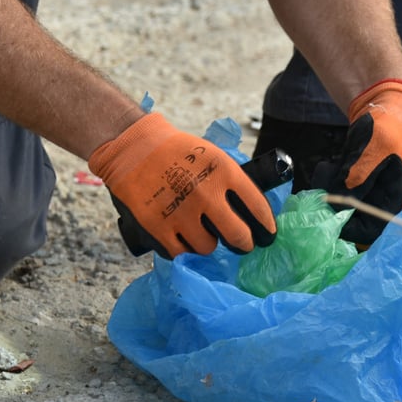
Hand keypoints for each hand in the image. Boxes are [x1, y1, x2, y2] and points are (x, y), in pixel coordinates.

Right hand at [89, 113, 276, 256]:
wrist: (133, 148)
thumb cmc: (177, 151)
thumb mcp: (212, 155)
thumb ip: (231, 180)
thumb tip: (251, 209)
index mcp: (225, 172)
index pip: (257, 207)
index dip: (266, 226)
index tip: (267, 234)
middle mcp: (207, 194)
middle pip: (238, 236)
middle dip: (244, 244)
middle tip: (241, 245)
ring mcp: (183, 212)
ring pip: (208, 248)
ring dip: (206, 243)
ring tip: (200, 232)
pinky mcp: (159, 227)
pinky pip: (181, 253)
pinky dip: (183, 249)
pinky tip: (182, 239)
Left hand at [320, 79, 401, 244]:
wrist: (385, 106)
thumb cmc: (385, 127)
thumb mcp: (371, 152)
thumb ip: (356, 181)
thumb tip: (337, 210)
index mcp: (399, 200)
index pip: (372, 231)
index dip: (348, 228)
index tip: (326, 215)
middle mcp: (388, 203)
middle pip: (358, 223)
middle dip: (336, 210)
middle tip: (321, 191)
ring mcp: (375, 194)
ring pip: (347, 210)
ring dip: (331, 196)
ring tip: (328, 172)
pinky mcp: (362, 186)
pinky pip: (342, 197)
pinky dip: (332, 186)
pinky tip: (331, 168)